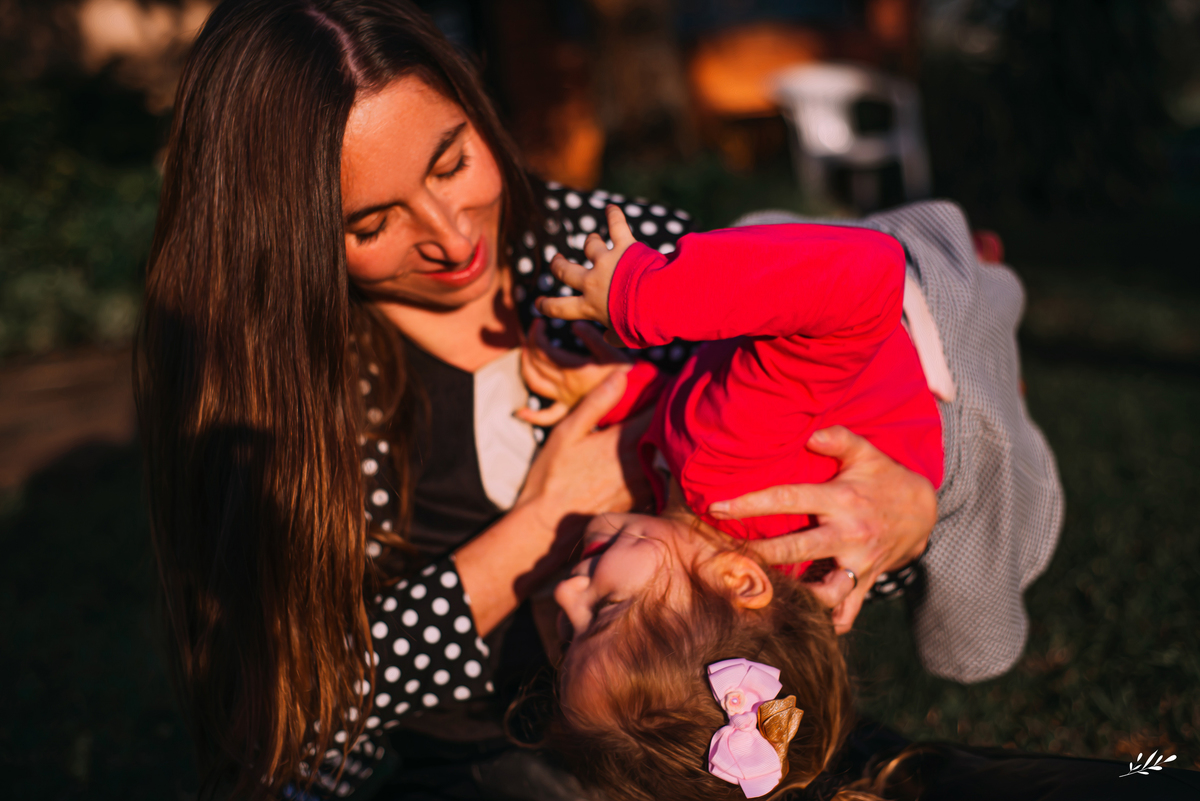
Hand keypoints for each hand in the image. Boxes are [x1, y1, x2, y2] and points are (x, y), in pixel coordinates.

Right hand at [457, 366, 652, 634]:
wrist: (548, 526)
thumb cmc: (552, 477)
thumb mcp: (566, 433)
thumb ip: (596, 403)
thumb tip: (622, 373)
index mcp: (625, 441)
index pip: (658, 408)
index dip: (661, 392)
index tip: (660, 383)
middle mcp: (642, 463)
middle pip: (662, 430)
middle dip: (660, 416)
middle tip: (656, 402)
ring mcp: (645, 485)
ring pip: (660, 452)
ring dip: (656, 440)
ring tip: (647, 429)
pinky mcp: (642, 501)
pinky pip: (656, 474)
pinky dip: (652, 463)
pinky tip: (635, 460)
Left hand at [516, 318, 631, 426]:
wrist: (636, 401)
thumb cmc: (627, 375)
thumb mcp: (612, 351)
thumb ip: (592, 336)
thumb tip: (574, 325)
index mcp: (573, 369)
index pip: (543, 349)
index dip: (536, 333)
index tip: (539, 321)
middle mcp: (565, 386)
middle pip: (536, 363)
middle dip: (530, 344)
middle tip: (534, 332)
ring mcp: (565, 400)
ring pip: (535, 384)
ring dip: (526, 368)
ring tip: (525, 354)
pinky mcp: (569, 411)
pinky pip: (547, 417)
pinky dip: (532, 416)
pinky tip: (520, 412)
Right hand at [535, 204, 634, 340]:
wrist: (659, 301)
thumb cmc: (644, 323)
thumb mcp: (626, 337)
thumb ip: (614, 337)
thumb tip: (607, 336)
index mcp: (590, 306)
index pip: (561, 308)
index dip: (546, 305)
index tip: (539, 303)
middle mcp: (593, 282)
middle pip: (566, 271)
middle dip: (559, 265)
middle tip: (557, 261)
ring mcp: (606, 261)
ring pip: (590, 246)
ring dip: (590, 241)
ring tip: (592, 238)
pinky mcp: (624, 246)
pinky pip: (617, 226)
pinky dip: (614, 215)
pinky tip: (611, 208)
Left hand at [708, 426, 936, 634]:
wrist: (925, 512)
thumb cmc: (884, 478)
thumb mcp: (866, 453)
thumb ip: (839, 439)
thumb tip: (810, 434)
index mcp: (842, 499)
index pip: (788, 498)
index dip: (750, 503)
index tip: (716, 508)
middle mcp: (849, 534)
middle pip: (796, 548)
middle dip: (759, 554)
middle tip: (725, 557)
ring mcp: (859, 563)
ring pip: (823, 591)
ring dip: (792, 596)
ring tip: (759, 594)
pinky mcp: (866, 582)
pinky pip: (847, 611)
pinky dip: (827, 620)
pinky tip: (798, 620)